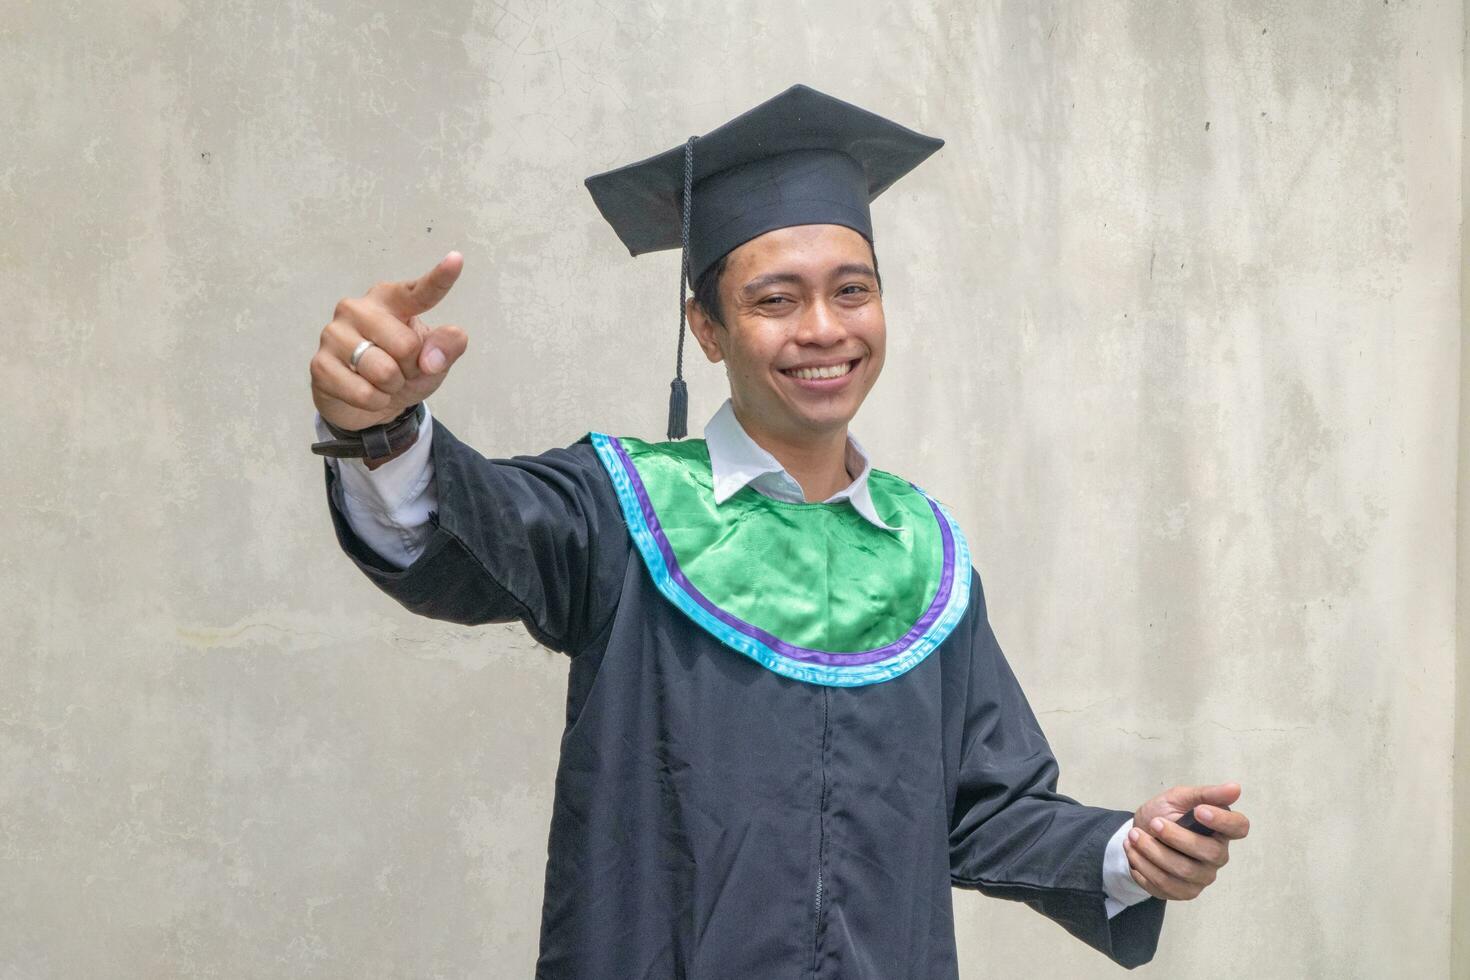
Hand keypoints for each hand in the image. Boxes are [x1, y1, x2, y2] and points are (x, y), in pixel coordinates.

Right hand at [310, 251, 468, 431]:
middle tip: (399, 369)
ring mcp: (334, 334)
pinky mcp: (320, 364)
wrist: (367, 404)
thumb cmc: (403, 370)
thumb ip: (447, 348)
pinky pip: (364, 393)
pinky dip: (374, 401)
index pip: (419, 292)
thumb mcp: (435, 360)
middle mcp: (358, 308)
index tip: (457, 259)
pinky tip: (365, 393)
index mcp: (391, 299)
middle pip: (406, 346)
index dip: (440, 278)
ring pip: (384, 372)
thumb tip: (430, 357)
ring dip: (392, 387)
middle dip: (411, 368)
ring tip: (381, 381)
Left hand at [1124, 782, 1249, 901]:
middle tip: (1153, 823)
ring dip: (1153, 852)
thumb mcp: (1179, 797)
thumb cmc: (1164, 814)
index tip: (1199, 811)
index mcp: (1221, 830)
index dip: (1223, 821)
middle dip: (1175, 837)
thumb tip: (1236, 788)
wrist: (1139, 834)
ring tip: (1133, 836)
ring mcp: (1202, 877)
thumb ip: (1205, 794)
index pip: (1239, 828)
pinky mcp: (1184, 892)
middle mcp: (1218, 856)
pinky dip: (1144, 868)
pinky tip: (1133, 852)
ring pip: (1183, 871)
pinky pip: (1166, 886)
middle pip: (1209, 852)